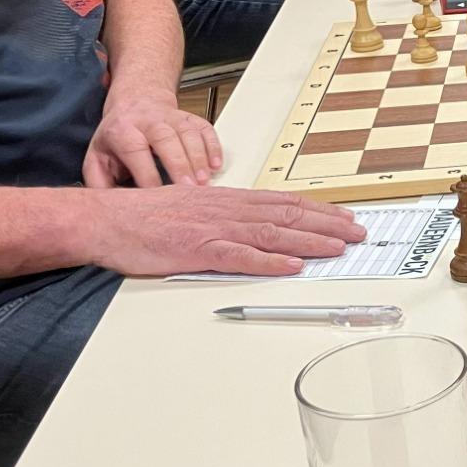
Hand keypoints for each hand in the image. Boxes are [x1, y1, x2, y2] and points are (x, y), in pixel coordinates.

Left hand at [83, 88, 224, 187]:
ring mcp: (172, 117)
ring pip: (188, 134)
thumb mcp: (97, 156)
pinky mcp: (190, 117)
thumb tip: (107, 208)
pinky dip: (213, 146)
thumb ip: (98, 182)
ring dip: (198, 158)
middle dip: (179, 165)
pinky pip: (205, 128)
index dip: (147, 174)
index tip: (156, 196)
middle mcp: (148, 121)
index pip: (135, 151)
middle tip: (189, 189)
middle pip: (166, 140)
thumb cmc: (118, 135)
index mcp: (122, 130)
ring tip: (205, 181)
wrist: (135, 101)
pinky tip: (216, 164)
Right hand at [83, 186, 367, 277]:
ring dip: (309, 242)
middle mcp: (228, 209)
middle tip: (358, 232)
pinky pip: (239, 256)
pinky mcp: (198, 250)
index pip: (283, 202)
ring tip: (338, 247)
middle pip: (287, 215)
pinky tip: (290, 266)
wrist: (108, 219)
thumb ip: (226, 216)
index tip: (345, 216)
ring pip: (272, 234)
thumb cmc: (148, 217)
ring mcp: (214, 229)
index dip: (319, 210)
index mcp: (228, 200)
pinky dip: (268, 262)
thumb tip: (258, 228)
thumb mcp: (195, 208)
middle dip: (327, 224)